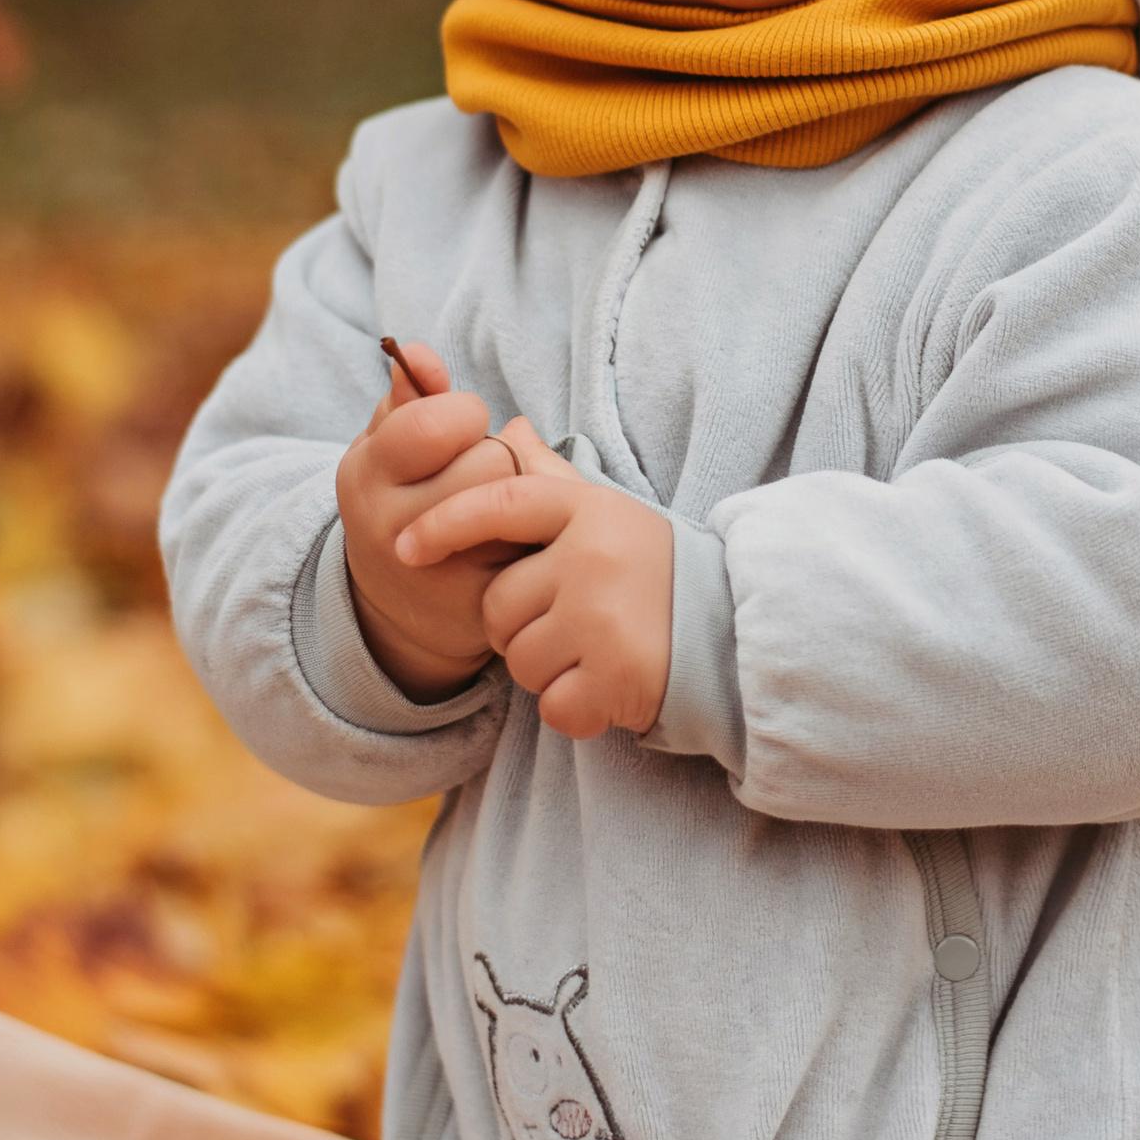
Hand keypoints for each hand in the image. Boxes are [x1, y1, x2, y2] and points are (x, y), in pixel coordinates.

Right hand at [336, 345, 523, 701]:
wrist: (401, 604)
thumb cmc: (406, 499)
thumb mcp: (392, 446)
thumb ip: (411, 396)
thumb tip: (420, 353)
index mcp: (365, 477)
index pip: (441, 421)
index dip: (465, 415)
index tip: (461, 429)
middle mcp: (390, 530)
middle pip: (491, 462)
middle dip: (497, 457)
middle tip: (482, 474)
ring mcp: (434, 576)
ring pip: (518, 504)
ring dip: (524, 495)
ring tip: (500, 506)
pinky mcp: (478, 609)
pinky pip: (536, 550)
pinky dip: (536, 539)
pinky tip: (515, 545)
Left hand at [397, 431, 674, 741]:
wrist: (735, 633)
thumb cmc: (657, 571)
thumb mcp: (608, 514)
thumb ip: (552, 476)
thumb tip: (509, 429)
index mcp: (588, 510)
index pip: (499, 503)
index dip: (445, 522)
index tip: (405, 546)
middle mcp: (593, 557)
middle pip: (499, 605)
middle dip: (520, 627)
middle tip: (574, 624)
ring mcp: (604, 617)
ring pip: (519, 661)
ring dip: (548, 670)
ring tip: (597, 651)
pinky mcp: (616, 676)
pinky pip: (552, 706)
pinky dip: (574, 710)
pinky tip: (608, 689)